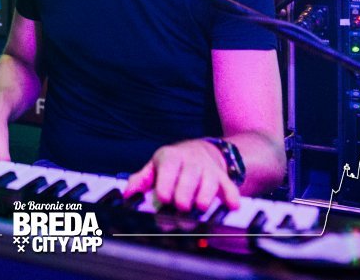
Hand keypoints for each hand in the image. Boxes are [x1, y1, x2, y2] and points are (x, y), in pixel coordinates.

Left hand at [124, 138, 240, 212]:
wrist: (201, 150)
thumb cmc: (173, 164)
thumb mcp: (155, 166)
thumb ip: (142, 180)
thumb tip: (128, 194)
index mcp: (171, 157)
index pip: (169, 169)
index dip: (166, 184)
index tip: (164, 198)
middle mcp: (191, 161)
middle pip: (189, 178)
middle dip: (185, 194)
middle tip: (181, 207)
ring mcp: (208, 169)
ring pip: (209, 182)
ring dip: (205, 196)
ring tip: (200, 207)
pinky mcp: (222, 177)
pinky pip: (229, 186)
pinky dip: (231, 196)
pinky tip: (231, 205)